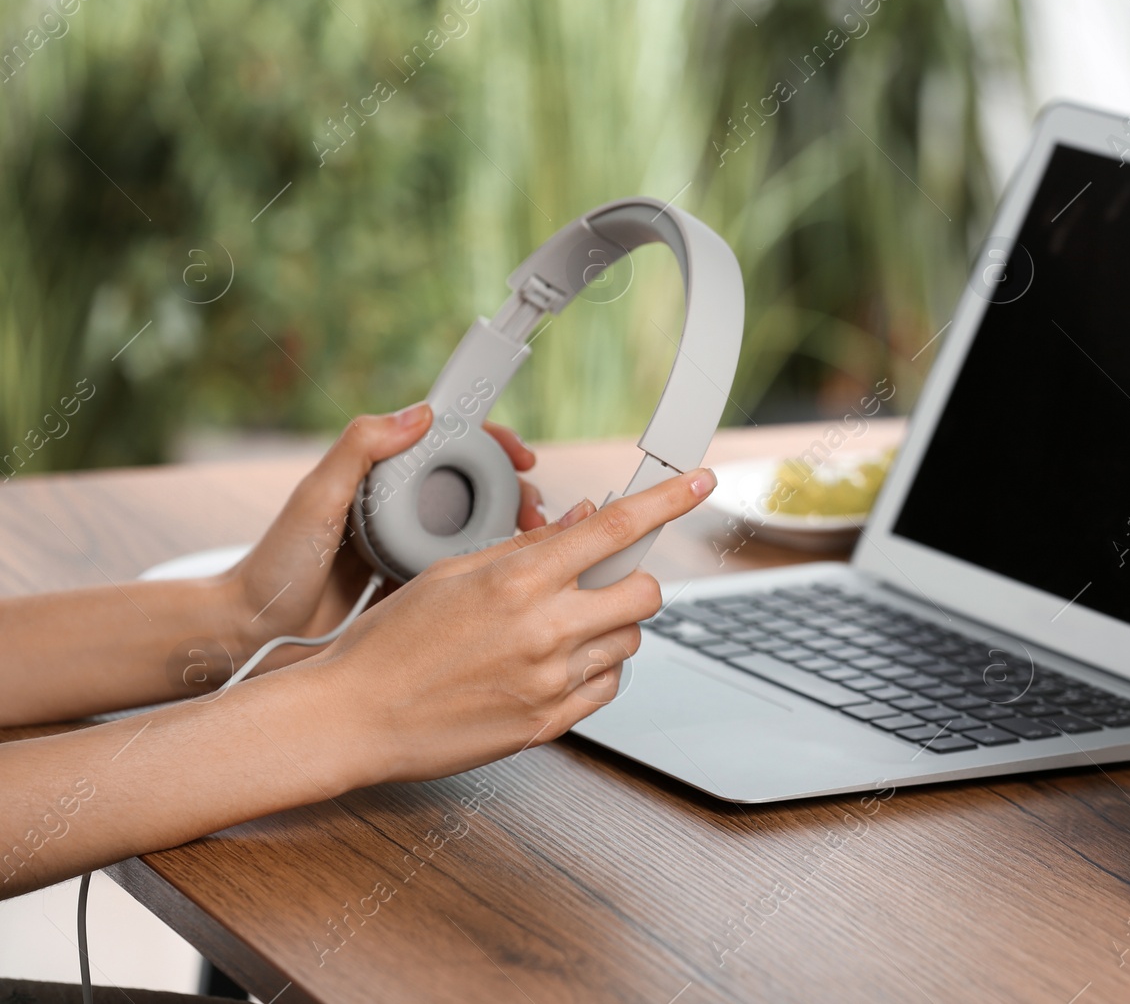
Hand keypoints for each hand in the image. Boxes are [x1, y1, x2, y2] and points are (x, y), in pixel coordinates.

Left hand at [218, 403, 545, 669]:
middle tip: (535, 507)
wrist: (257, 633)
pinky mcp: (412, 583)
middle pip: (473, 484)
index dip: (490, 441)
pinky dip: (491, 565)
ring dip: (509, 527)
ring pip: (475, 525)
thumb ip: (358, 448)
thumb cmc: (275, 567)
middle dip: (513, 488)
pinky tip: (510, 574)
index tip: (519, 453)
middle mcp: (398, 505)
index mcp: (379, 475)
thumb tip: (418, 413)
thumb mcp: (315, 498)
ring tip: (532, 540)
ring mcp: (407, 544)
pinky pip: (460, 568)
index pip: (447, 442)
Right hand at [307, 466, 715, 784]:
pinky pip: (608, 687)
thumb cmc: (390, 641)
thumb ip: (526, 547)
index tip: (699, 482)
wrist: (353, 717)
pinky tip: (554, 665)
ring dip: (610, 628)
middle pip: (644, 593)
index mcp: (518, 580)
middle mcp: (545, 629)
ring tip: (556, 630)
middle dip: (632, 581)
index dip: (667, 501)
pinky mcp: (549, 723)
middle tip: (597, 584)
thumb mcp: (450, 573)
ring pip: (630, 642)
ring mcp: (551, 681)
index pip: (615, 528)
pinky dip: (596, 670)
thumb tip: (583, 520)